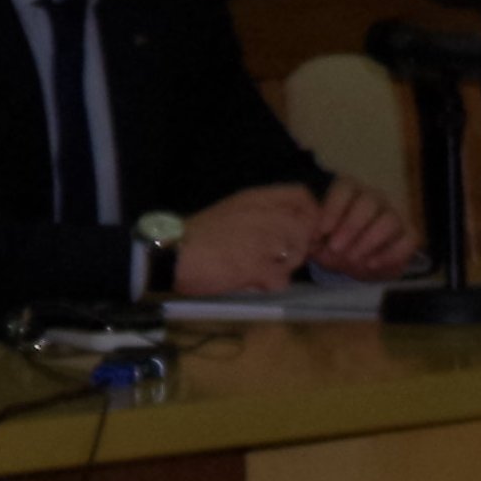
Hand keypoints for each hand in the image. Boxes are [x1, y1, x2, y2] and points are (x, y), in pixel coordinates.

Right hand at [174, 182, 322, 296]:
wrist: (171, 254)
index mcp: (256, 197)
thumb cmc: (197, 233)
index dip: (308, 214)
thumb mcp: (232, 210)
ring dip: (281, 267)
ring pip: (296, 257)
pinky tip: (247, 280)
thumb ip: (260, 214)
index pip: (302, 196)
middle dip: (295, 248)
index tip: (298, 229)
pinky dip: (267, 284)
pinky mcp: (259, 266)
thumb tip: (287, 228)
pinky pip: (281, 280)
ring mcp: (264, 240)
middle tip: (272, 257)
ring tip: (254, 268)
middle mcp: (266, 214)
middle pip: (305, 231)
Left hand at [309, 176, 418, 280]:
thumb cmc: (329, 244)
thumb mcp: (315, 240)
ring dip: (369, 241)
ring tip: (351, 259)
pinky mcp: (408, 235)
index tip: (321, 232)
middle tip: (335, 247)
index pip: (344, 188)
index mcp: (348, 192)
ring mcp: (393, 215)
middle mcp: (373, 198)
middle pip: (368, 202)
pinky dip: (391, 254)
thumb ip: (310, 235)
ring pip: (389, 220)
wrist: (352, 263)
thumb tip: (306, 237)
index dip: (333, 209)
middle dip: (351, 226)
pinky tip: (371, 265)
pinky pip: (409, 239)